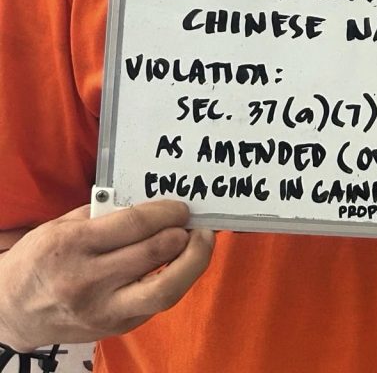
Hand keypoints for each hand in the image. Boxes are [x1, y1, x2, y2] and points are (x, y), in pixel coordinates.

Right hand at [0, 201, 213, 352]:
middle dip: (185, 235)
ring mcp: (104, 311)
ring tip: (202, 243)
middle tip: (197, 223)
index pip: (136, 225)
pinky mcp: (115, 329)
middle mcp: (89, 281)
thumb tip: (150, 204)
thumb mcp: (63, 225)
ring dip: (193, 263)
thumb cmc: (40, 258)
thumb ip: (105, 215)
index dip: (168, 212)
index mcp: (74, 246)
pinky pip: (155, 304)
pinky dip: (174, 280)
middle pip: (155, 255)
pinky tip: (180, 264)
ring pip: (164, 290)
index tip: (182, 207)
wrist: (11, 310)